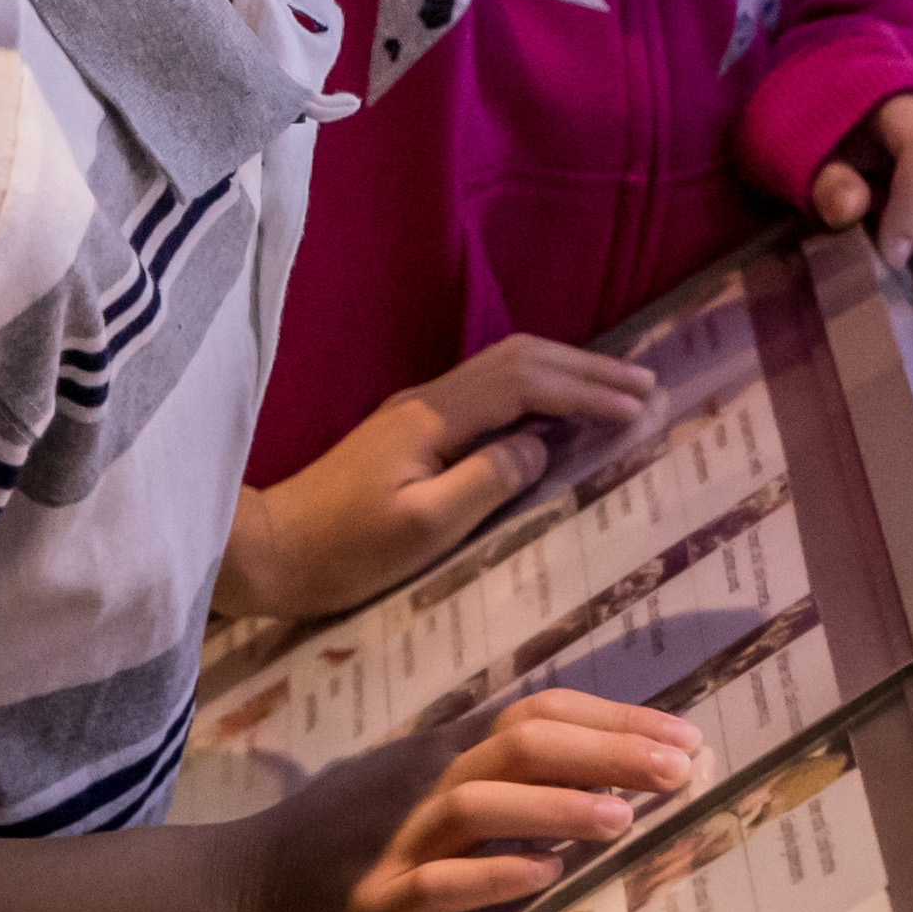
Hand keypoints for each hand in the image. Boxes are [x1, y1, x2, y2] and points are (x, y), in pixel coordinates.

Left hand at [221, 334, 664, 619]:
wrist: (266, 549)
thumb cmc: (342, 552)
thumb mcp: (420, 531)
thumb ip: (486, 484)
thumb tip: (541, 449)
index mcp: (434, 419)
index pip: (526, 385)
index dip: (586, 391)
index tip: (639, 405)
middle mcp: (428, 400)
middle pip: (520, 359)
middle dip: (586, 368)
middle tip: (646, 384)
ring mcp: (417, 411)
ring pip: (504, 369)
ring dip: (563, 373)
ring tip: (615, 390)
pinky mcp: (410, 431)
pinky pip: (490, 392)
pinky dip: (535, 391)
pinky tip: (554, 414)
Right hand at [242, 689, 700, 911]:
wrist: (240, 890)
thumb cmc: (338, 840)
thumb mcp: (412, 787)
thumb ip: (486, 775)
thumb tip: (585, 771)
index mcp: (442, 752)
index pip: (539, 712)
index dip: (614, 718)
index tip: (682, 735)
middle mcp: (425, 781)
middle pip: (524, 742)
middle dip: (610, 750)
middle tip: (683, 766)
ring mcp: (399, 838)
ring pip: (486, 803)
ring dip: (560, 806)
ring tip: (625, 818)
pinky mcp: (377, 898)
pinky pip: (442, 880)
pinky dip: (496, 874)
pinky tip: (544, 879)